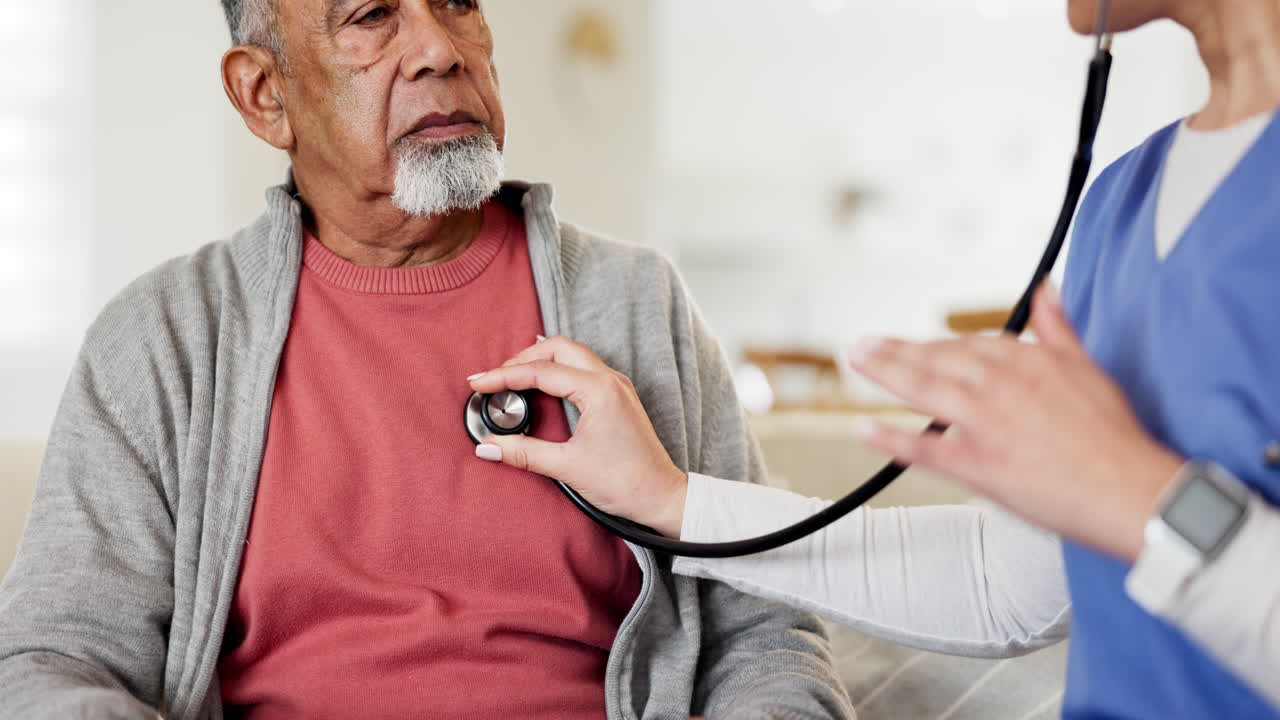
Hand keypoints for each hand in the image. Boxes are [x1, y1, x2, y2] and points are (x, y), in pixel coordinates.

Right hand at [467, 336, 689, 536]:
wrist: (662, 497)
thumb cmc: (626, 483)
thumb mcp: (568, 468)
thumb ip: (524, 453)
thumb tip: (488, 446)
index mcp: (599, 390)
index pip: (541, 371)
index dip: (504, 375)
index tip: (478, 383)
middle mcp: (611, 380)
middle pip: (558, 348)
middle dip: (522, 357)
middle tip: (495, 377)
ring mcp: (617, 386)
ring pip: (572, 354)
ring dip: (540, 360)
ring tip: (512, 378)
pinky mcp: (618, 396)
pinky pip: (583, 368)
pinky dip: (557, 369)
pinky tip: (542, 382)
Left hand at [847, 283, 1183, 560]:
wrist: (1134, 491)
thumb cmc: (1116, 438)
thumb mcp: (1090, 368)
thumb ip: (1060, 328)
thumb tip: (1047, 289)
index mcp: (1028, 361)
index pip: (970, 344)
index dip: (937, 345)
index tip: (914, 343)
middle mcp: (1002, 386)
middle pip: (938, 359)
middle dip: (896, 350)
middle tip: (862, 345)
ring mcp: (987, 424)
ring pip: (925, 389)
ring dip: (884, 373)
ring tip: (856, 362)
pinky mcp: (980, 465)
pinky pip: (925, 448)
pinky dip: (891, 438)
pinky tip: (862, 428)